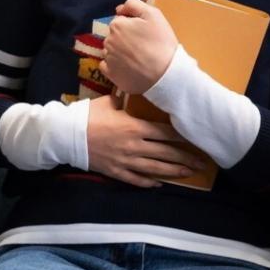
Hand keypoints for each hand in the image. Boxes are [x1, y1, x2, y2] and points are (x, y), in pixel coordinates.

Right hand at [84, 95, 207, 187]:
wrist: (66, 135)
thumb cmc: (88, 115)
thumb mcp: (109, 101)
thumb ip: (125, 97)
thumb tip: (134, 85)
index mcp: (135, 127)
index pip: (166, 133)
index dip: (183, 137)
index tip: (197, 139)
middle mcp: (135, 145)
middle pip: (166, 153)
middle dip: (186, 158)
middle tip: (202, 163)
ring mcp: (126, 160)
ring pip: (156, 168)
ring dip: (174, 172)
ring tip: (189, 174)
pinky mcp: (116, 171)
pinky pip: (136, 179)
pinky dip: (149, 182)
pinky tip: (160, 183)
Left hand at [101, 0, 179, 95]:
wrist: (165, 74)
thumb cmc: (161, 43)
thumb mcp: (154, 14)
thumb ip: (134, 5)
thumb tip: (119, 9)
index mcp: (117, 25)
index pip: (121, 20)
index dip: (133, 25)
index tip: (144, 32)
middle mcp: (108, 41)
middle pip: (115, 35)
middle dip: (126, 37)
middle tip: (143, 45)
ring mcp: (108, 58)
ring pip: (111, 50)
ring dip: (120, 51)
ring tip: (138, 57)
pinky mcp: (110, 75)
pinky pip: (108, 66)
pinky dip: (115, 65)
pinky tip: (128, 67)